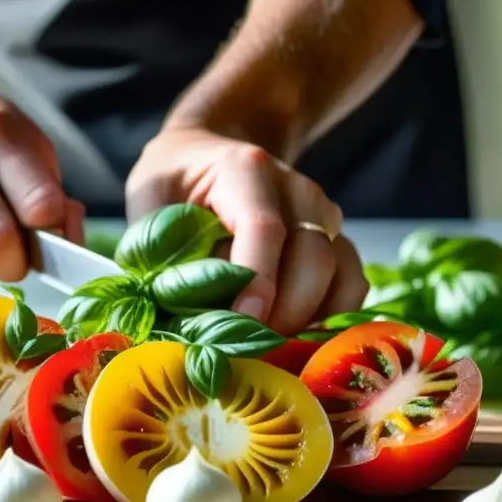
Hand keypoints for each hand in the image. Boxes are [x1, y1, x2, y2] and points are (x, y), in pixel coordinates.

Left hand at [126, 128, 368, 334]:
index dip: (257, 279)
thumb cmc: (175, 183)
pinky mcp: (335, 240)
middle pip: (313, 257)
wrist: (207, 153)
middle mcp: (296, 189)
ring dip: (308, 320)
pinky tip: (294, 335)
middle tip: (248, 348)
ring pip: (340, 275)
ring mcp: (323, 215)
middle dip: (284, 313)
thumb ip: (161, 252)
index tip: (241, 321)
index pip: (264, 227)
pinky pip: (351, 286)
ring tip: (267, 344)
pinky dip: (329, 318)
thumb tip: (181, 317)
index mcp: (245, 169)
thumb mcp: (150, 202)